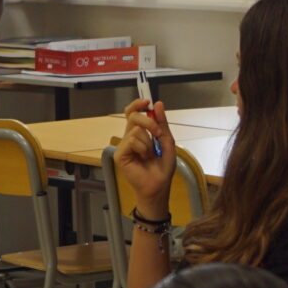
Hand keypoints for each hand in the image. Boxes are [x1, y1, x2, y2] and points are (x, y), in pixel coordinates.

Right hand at [110, 99, 176, 215]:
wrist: (158, 186)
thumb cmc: (162, 167)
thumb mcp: (167, 142)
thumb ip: (162, 124)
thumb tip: (158, 104)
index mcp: (139, 133)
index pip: (133, 113)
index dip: (137, 105)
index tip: (147, 101)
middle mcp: (129, 137)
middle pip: (133, 117)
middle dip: (149, 122)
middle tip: (158, 133)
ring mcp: (124, 146)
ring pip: (136, 130)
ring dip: (148, 143)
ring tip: (150, 155)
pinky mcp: (120, 154)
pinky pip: (132, 141)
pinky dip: (142, 148)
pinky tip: (144, 158)